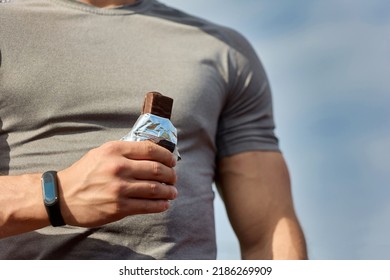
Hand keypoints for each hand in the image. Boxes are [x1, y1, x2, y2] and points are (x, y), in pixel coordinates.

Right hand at [57, 140, 176, 226]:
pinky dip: (160, 205)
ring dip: (169, 191)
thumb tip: (153, 153)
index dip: (167, 156)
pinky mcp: (119, 207)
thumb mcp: (102, 153)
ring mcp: (119, 188)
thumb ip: (125, 151)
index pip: (151, 150)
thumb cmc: (84, 173)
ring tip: (172, 192)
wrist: (62, 197)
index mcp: (115, 150)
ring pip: (155, 188)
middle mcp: (118, 167)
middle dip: (171, 175)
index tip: (172, 161)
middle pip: (157, 169)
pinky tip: (164, 204)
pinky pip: (147, 205)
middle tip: (173, 178)